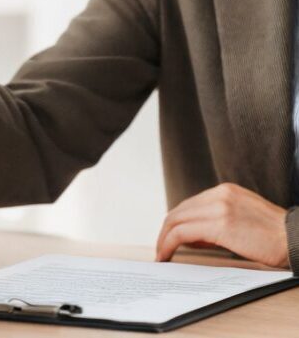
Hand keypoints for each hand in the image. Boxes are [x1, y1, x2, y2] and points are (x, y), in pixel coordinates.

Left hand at [155, 183, 288, 268]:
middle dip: (165, 231)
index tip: (170, 238)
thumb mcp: (242, 218)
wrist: (297, 239)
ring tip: (161, 254)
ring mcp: (219, 207)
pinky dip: (168, 243)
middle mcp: (219, 194)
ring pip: (176, 220)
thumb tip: (191, 236)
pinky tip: (166, 255)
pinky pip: (182, 233)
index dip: (176, 223)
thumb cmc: (274, 236)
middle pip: (179, 211)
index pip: (189, 205)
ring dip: (164, 238)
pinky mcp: (220, 224)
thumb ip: (217, 220)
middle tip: (161, 248)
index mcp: (225, 191)